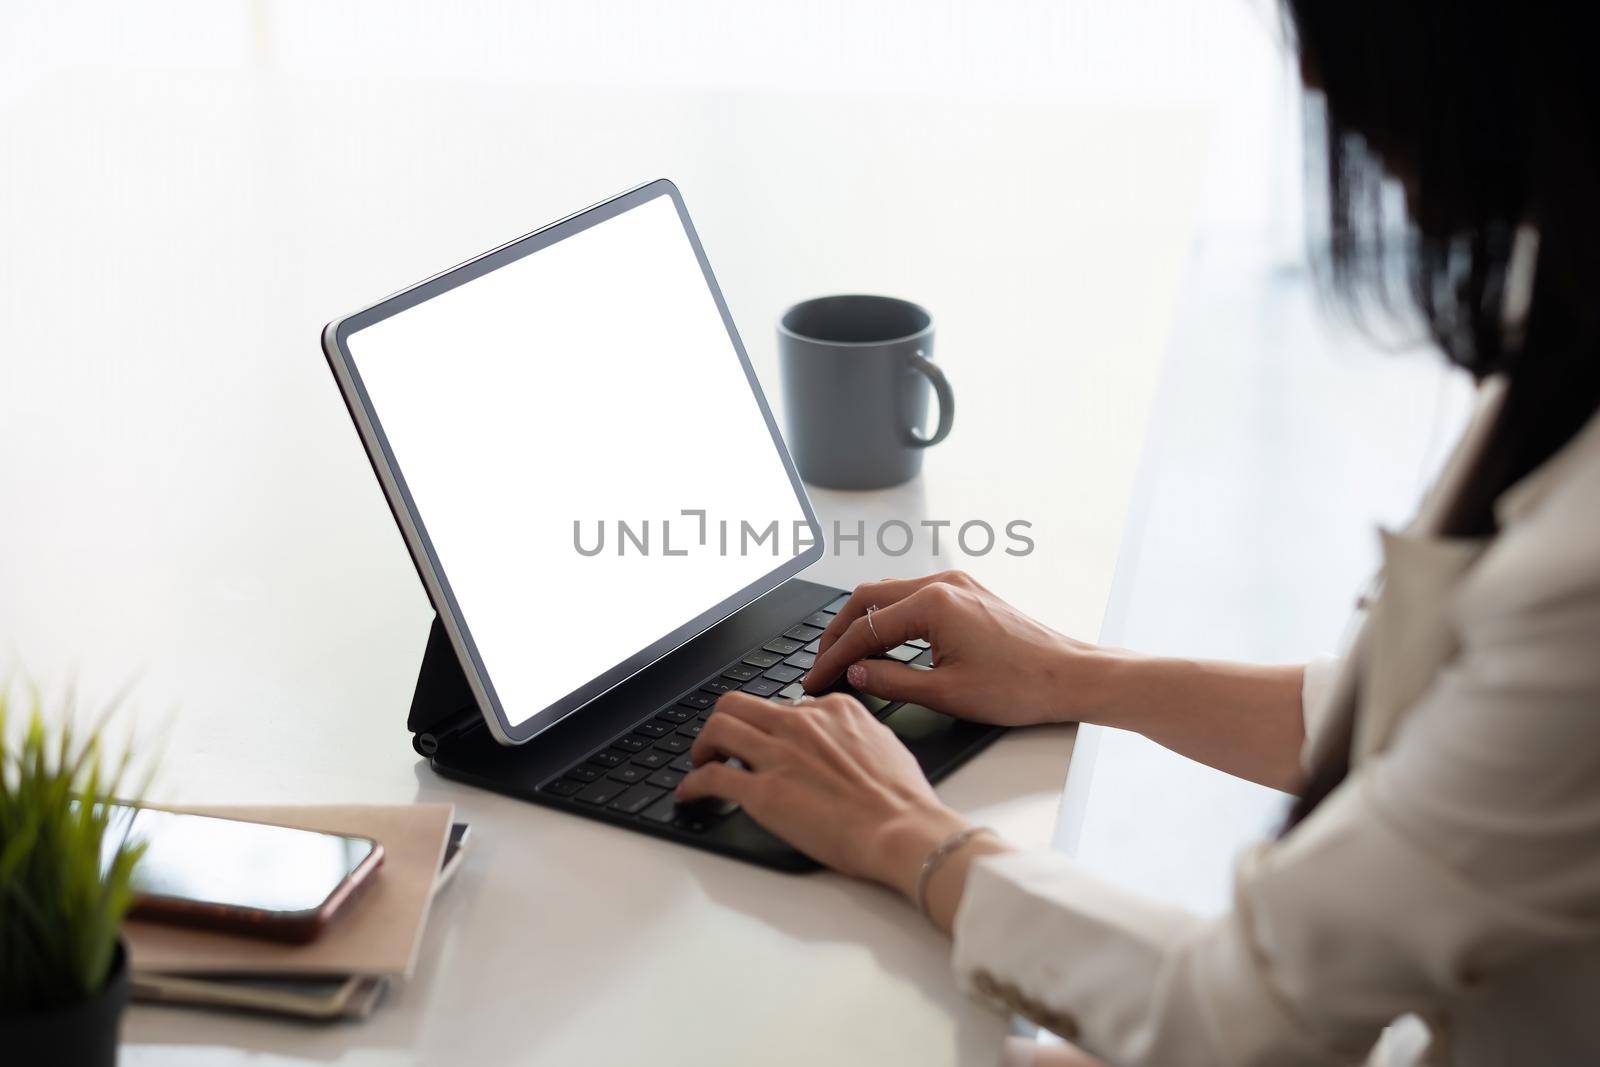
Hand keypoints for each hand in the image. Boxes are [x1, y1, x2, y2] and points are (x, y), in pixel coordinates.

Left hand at [675, 691, 974, 897]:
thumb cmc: (902, 799)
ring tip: (702, 762)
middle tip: (720, 744)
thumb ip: (853, 733)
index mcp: (832, 710)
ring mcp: (778, 756)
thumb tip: (839, 741)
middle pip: (738, 703)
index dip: (771, 726)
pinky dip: (692, 784)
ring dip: (702, 745)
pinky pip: (711, 778)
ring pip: (718, 728)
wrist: (902, 829)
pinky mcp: (762, 792)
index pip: (785, 704)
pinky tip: (689, 793)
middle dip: (723, 722)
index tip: (766, 740)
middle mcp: (800, 724)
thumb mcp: (883, 743)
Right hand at [802, 571, 1120, 726]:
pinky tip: (882, 644)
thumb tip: (855, 674)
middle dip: (839, 633)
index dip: (833, 658)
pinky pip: (912, 597)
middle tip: (822, 665)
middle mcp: (942, 583)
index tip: (815, 680)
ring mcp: (956, 584)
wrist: (1071, 677)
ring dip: (862, 622)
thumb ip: (891, 682)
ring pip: (888, 594)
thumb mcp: (946, 693)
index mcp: (933, 603)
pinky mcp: (967, 593)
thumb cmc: (1021, 686)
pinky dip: (889, 618)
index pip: (864, 629)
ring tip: (846, 656)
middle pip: (867, 599)